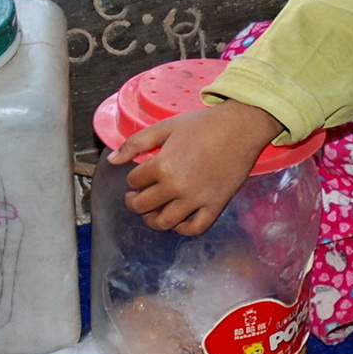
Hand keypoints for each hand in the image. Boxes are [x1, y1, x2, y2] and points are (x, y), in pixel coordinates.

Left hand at [110, 100, 283, 234]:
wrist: (240, 127)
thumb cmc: (203, 124)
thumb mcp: (165, 127)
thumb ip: (136, 143)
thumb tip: (112, 159)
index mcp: (161, 166)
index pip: (134, 182)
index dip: (133, 179)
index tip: (138, 175)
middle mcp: (176, 187)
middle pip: (144, 206)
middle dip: (135, 202)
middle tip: (136, 198)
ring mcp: (196, 200)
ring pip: (165, 222)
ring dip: (153, 220)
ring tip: (152, 212)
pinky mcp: (215, 206)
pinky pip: (195, 228)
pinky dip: (183, 229)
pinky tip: (178, 221)